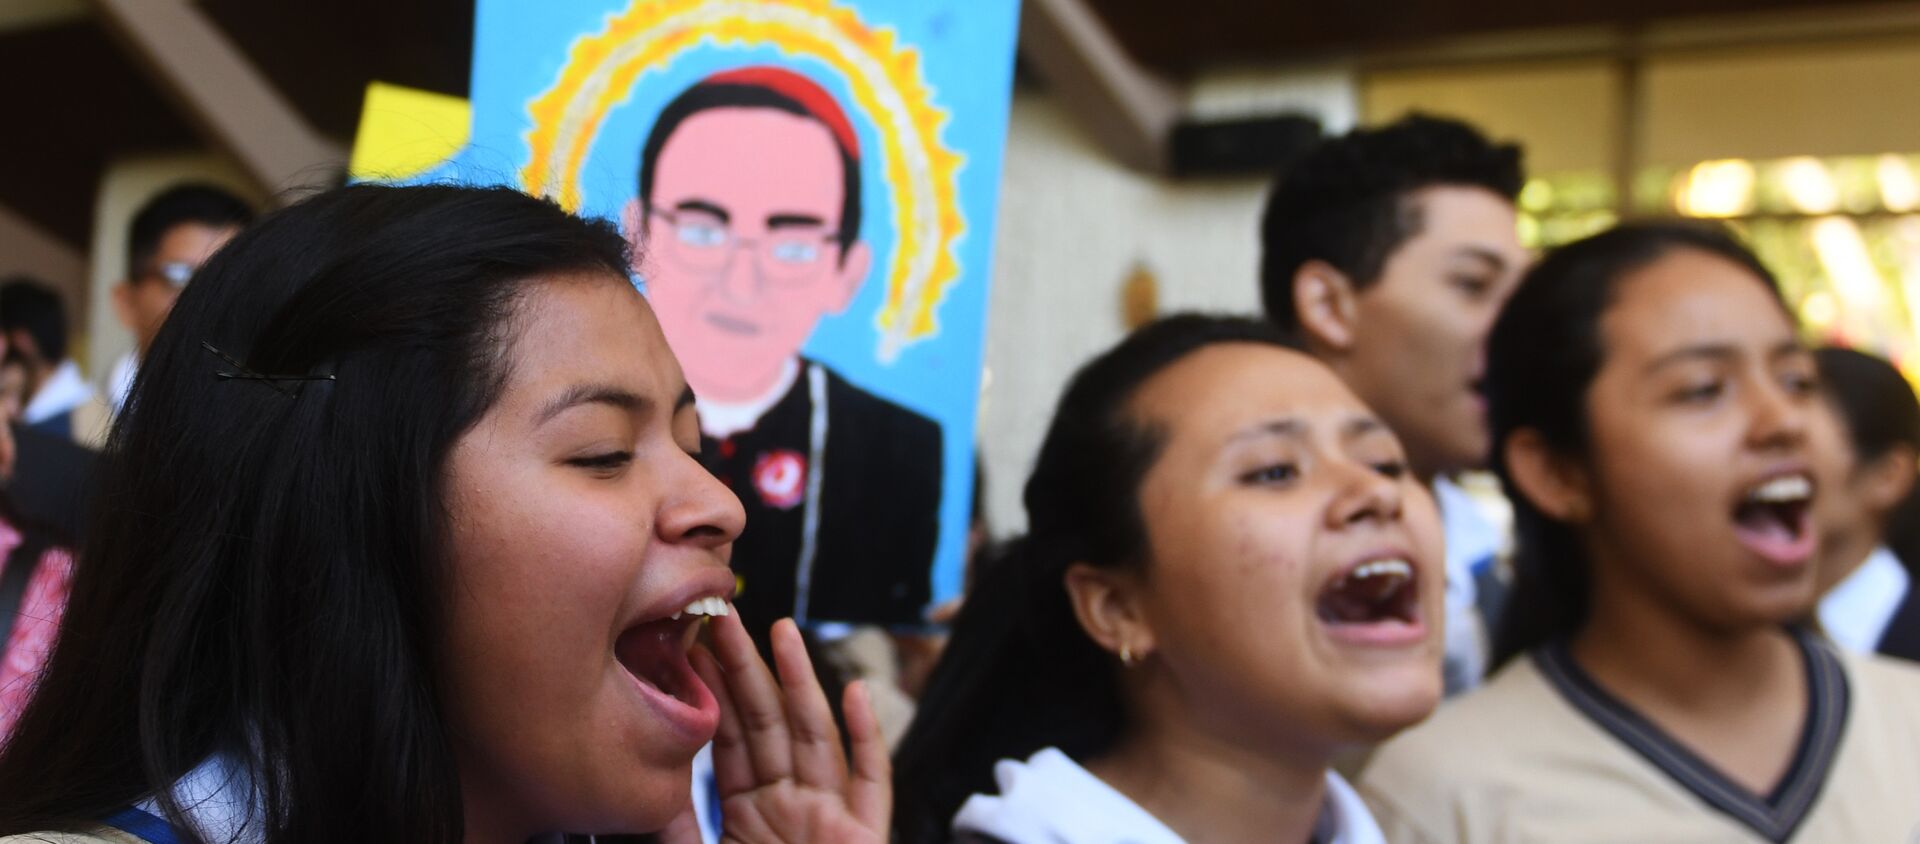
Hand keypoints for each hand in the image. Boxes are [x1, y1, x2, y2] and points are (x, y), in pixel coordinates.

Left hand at [662, 611, 890, 842]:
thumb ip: (680, 826)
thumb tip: (655, 779)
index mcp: (749, 813)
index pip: (733, 740)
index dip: (717, 693)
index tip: (697, 648)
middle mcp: (790, 803)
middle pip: (770, 723)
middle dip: (748, 668)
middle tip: (726, 620)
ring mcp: (829, 814)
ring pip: (816, 734)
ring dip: (801, 680)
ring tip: (783, 631)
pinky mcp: (864, 834)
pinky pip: (871, 778)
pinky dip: (867, 735)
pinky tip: (857, 691)